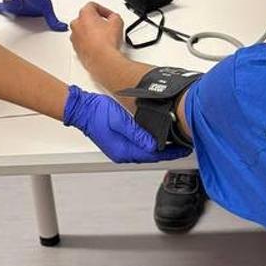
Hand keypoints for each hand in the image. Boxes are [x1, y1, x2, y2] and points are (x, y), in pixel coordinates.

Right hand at [62, 85, 190, 162]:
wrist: (82, 109)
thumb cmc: (97, 112)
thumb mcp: (120, 120)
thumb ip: (137, 133)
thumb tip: (153, 144)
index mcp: (123, 150)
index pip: (153, 155)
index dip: (170, 153)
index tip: (183, 149)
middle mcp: (122, 153)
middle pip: (151, 156)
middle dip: (168, 152)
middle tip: (183, 145)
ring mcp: (121, 149)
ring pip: (146, 152)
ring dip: (160, 148)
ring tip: (175, 142)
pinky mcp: (119, 144)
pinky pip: (140, 147)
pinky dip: (151, 145)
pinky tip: (157, 139)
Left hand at [70, 2, 123, 64]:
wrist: (102, 59)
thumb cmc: (106, 42)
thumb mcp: (117, 21)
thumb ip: (114, 16)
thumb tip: (113, 19)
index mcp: (84, 15)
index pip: (92, 6)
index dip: (103, 10)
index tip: (109, 15)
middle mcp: (76, 25)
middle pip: (84, 18)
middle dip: (95, 20)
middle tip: (105, 25)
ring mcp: (75, 38)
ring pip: (82, 31)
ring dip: (91, 32)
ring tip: (103, 37)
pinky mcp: (76, 49)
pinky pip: (82, 42)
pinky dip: (88, 42)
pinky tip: (99, 45)